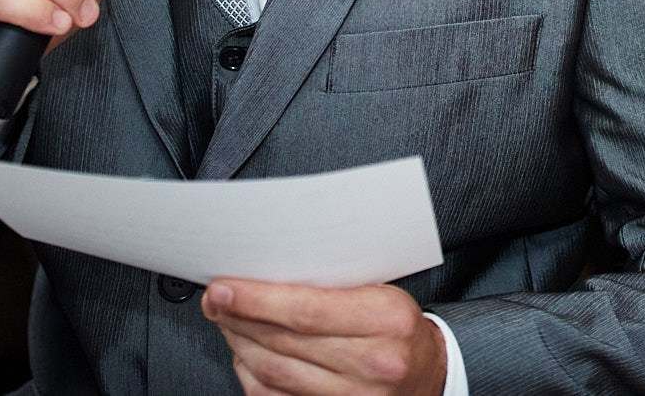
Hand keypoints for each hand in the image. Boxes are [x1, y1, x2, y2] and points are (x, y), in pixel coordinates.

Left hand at [203, 280, 447, 395]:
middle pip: (284, 343)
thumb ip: (334, 284)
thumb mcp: (383, 292)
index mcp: (387, 321)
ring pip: (274, 373)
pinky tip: (246, 353)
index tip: (223, 288)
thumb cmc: (399, 328)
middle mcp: (372, 364)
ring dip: (240, 344)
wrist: (428, 374)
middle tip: (215, 299)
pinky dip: (252, 374)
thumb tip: (269, 271)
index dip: (257, 300)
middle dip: (240, 318)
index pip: (307, 311)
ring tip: (227, 321)